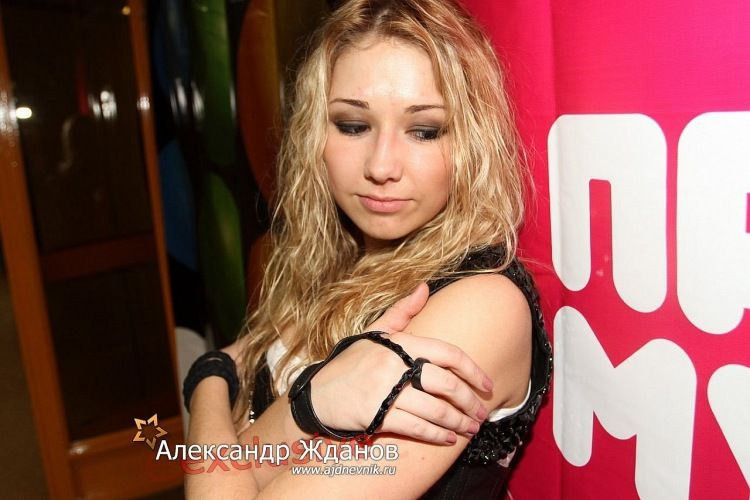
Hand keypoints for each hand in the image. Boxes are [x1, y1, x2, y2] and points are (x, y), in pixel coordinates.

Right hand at [309, 282, 493, 443]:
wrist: (317, 393)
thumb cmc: (350, 363)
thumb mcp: (374, 333)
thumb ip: (402, 312)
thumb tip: (424, 287)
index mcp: (400, 343)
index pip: (448, 353)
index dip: (473, 371)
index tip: (488, 385)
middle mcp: (395, 365)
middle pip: (446, 384)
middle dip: (470, 402)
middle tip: (481, 413)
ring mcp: (386, 391)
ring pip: (435, 410)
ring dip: (458, 422)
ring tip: (469, 429)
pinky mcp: (377, 415)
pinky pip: (416, 428)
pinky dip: (436, 435)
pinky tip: (448, 439)